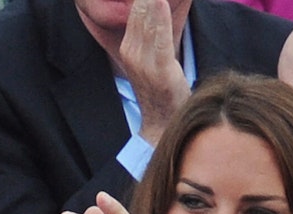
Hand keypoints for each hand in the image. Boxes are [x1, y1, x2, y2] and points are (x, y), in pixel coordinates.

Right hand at [119, 0, 190, 143]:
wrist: (163, 123)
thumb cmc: (163, 88)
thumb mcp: (153, 56)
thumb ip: (153, 31)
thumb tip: (156, 4)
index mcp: (128, 45)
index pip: (134, 6)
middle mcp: (132, 50)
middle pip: (139, 6)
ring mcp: (144, 61)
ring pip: (148, 18)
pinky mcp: (160, 70)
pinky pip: (160, 38)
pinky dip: (161, 17)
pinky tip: (160, 1)